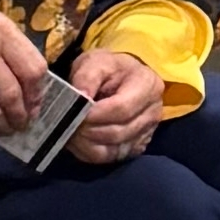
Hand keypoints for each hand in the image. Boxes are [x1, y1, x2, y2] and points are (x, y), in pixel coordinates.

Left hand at [61, 41, 165, 165]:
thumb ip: (87, 77)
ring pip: (115, 149)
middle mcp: (153, 112)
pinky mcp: (138, 146)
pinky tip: (79, 142)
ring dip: (87, 145)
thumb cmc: (108, 69)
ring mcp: (147, 132)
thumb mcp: (95, 62)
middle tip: (66, 125)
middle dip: (88, 131)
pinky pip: (113, 158)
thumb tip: (80, 97)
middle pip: (118, 132)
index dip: (94, 115)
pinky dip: (92, 153)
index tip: (74, 112)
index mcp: (147, 85)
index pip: (121, 108)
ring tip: (70, 133)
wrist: (122, 78)